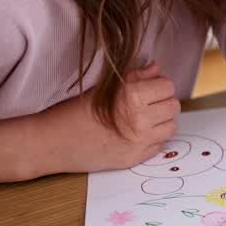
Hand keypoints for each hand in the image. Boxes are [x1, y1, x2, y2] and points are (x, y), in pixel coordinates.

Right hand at [31, 62, 178, 174]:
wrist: (52, 143)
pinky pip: (160, 145)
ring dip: (162, 121)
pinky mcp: (134, 158)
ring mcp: (138, 142)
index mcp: (132, 96)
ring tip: (144, 118)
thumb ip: (135, 76)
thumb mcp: (105, 87)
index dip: (158, 85)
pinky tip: (137, 134)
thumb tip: (156, 68)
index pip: (167, 86)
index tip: (148, 87)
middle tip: (147, 103)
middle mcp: (139, 120)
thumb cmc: (74, 111)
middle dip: (163, 102)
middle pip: (173, 106)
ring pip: (171, 127)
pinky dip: (154, 138)